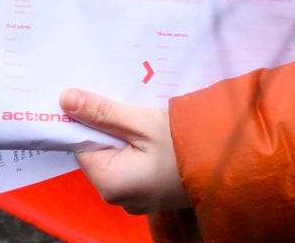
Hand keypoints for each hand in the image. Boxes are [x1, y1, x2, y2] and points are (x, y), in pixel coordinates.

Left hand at [60, 88, 187, 214]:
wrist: (229, 164)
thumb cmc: (184, 144)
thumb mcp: (141, 122)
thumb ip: (102, 112)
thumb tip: (65, 99)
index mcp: (110, 184)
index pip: (82, 146)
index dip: (86, 120)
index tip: (96, 96)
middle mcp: (119, 198)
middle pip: (100, 152)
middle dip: (108, 126)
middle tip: (123, 100)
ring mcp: (137, 199)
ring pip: (119, 158)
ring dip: (126, 135)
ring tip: (139, 112)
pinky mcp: (152, 193)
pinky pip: (135, 166)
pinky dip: (140, 148)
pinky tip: (152, 130)